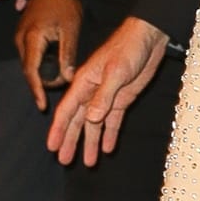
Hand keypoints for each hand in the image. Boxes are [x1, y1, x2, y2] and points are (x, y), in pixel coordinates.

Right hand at [15, 0, 81, 110]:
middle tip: (56, 95)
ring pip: (27, 63)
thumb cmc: (65, 4)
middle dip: (39, 85)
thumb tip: (68, 78)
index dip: (36, 90)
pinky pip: (28, 55)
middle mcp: (21, 37)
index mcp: (32, 37)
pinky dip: (37, 66)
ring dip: (39, 76)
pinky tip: (50, 71)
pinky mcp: (23, 33)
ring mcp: (20, 35)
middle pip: (27, 70)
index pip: (31, 71)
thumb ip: (68, 55)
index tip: (42, 105)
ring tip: (55, 85)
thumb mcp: (71, 29)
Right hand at [47, 17, 168, 164]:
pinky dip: (109, 135)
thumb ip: (103, 96)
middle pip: (78, 121)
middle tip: (64, 161)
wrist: (148, 38)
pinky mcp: (122, 99)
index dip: (58, 130)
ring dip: (90, 142)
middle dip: (71, 141)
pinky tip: (107, 148)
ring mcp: (107, 97)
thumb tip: (91, 119)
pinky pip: (113, 121)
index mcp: (84, 83)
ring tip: (88, 163)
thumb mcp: (115, 71)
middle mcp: (91, 92)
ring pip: (94, 124)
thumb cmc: (128, 48)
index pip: (67, 110)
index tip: (51, 147)